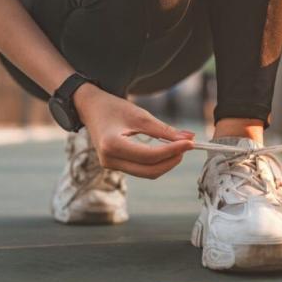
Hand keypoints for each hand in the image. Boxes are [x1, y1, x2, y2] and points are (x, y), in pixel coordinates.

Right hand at [74, 84, 194, 178]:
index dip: (173, 151)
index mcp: (112, 145)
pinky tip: (167, 151)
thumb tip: (189, 138)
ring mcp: (111, 165)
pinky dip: (156, 162)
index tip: (190, 143)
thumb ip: (164, 129)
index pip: (150, 156)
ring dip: (166, 163)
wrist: (91, 108)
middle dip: (171, 161)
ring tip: (180, 147)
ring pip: (147, 172)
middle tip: (187, 146)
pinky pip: (141, 169)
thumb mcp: (140, 115)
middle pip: (150, 171)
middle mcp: (109, 160)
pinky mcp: (115, 165)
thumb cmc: (114, 108)